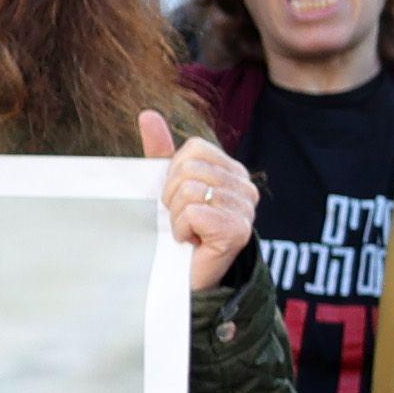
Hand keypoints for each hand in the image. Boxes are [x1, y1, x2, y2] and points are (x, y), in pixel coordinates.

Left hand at [145, 113, 257, 290]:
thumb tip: (148, 114)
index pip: (194, 150)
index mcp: (232, 171)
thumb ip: (161, 151)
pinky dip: (182, 230)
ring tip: (187, 232)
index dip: (173, 175)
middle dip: (172, 198)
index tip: (178, 201)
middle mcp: (246, 187)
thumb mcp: (166, 186)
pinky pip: (194, 213)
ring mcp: (245, 209)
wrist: (182, 278)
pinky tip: (192, 242)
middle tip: (181, 220)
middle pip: (189, 170)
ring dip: (176, 217)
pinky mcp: (238, 231)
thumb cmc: (176, 231)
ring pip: (189, 191)